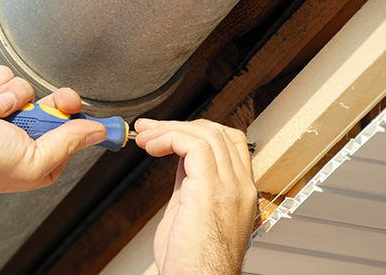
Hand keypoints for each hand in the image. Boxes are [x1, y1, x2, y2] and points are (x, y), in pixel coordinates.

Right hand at [0, 64, 106, 192]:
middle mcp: (17, 136)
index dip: (80, 131)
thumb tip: (97, 133)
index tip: (95, 124)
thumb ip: (68, 145)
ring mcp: (3, 111)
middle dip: (63, 106)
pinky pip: (12, 77)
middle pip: (57, 114)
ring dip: (17, 100)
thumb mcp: (34, 162)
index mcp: (28, 161)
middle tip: (64, 102)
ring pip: (33, 93)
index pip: (66, 142)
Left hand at [135, 119, 256, 273]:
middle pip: (219, 133)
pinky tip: (152, 146)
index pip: (227, 144)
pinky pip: (195, 146)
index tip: (164, 133)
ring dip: (170, 129)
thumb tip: (179, 162)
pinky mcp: (211, 192)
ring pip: (208, 134)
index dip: (194, 132)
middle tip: (149, 130)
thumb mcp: (190, 214)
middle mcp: (240, 189)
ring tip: (145, 138)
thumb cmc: (191, 265)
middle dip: (179, 125)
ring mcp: (230, 189)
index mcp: (238, 194)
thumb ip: (190, 186)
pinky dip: (170, 138)